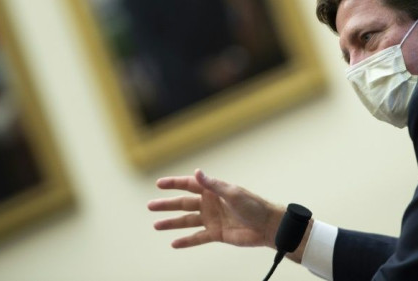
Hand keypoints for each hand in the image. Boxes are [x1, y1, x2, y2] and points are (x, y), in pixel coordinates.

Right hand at [148, 169, 283, 249]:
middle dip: (167, 205)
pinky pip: (197, 238)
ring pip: (187, 221)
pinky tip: (174, 243)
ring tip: (156, 225)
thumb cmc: (253, 205)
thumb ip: (213, 185)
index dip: (174, 184)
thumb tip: (197, 172)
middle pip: (183, 203)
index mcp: (213, 190)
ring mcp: (211, 219)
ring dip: (172, 223)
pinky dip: (186, 241)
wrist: (267, 225)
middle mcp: (209, 204)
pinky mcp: (216, 234)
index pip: (189, 185)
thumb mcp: (232, 192)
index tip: (159, 184)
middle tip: (150, 206)